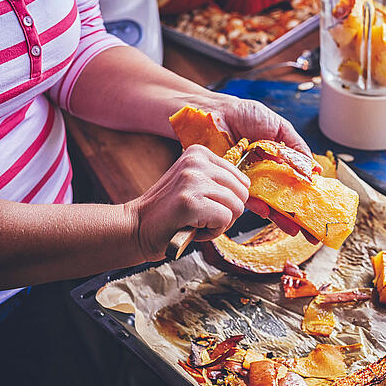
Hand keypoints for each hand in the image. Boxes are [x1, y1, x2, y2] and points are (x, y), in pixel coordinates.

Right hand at [128, 145, 249, 261]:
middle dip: (227, 212)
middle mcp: (196, 162)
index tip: (205, 204)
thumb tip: (250, 191)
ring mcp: (193, 181)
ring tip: (194, 221)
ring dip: (219, 224)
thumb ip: (219, 182)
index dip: (228, 200)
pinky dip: (212, 232)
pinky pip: (224, 220)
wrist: (135, 228)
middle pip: (242, 193)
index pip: (241, 179)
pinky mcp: (190, 202)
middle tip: (200, 216)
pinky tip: (192, 228)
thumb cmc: (169, 212)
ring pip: (236, 208)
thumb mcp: (194, 184)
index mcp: (199, 153)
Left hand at [210, 97, 318, 243]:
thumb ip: (296, 146)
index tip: (321, 209)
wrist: (214, 114)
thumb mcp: (278, 127)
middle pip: (285, 197)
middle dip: (299, 215)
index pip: (297, 181)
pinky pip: (248, 198)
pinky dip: (258, 206)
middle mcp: (266, 172)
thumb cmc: (244, 115)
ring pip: (269, 202)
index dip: (309, 195)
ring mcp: (250, 179)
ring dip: (282, 217)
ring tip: (295, 229)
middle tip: (312, 231)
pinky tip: (268, 212)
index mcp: (278, 160)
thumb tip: (315, 169)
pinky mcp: (233, 183)